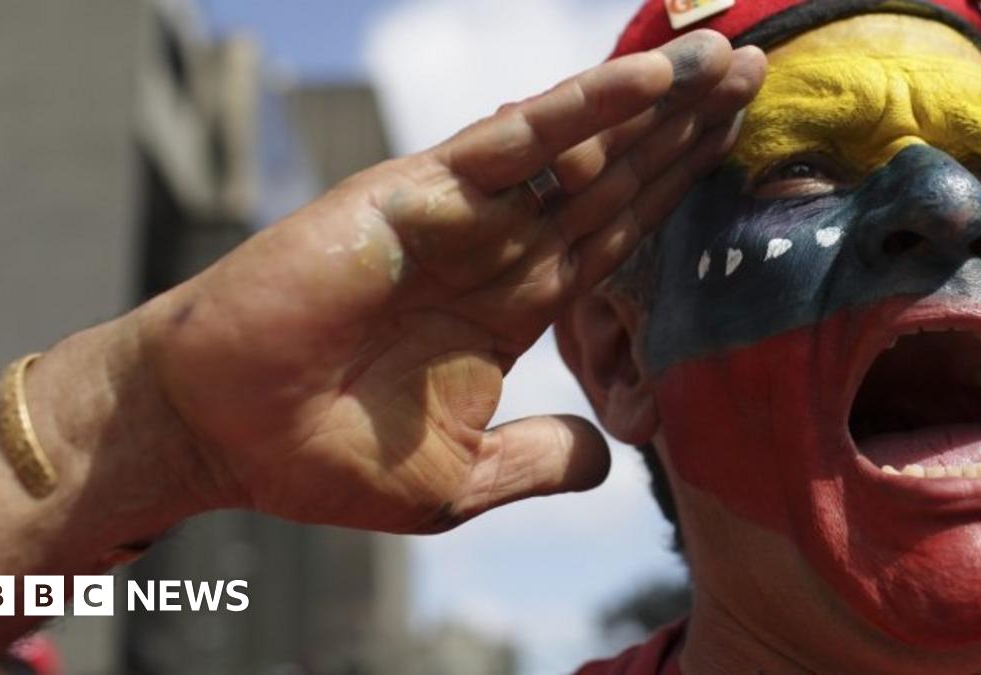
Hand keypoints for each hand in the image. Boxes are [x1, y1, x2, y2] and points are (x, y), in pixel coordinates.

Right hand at [140, 30, 765, 532]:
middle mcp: (497, 250)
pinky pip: (516, 142)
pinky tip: (648, 81)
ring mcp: (463, 216)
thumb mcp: (458, 482)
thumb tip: (608, 458)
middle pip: (617, 180)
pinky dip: (583, 110)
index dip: (677, 194)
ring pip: (581, 147)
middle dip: (688, 132)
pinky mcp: (420, 195)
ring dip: (657, 104)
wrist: (223, 431)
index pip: (616, 237)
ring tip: (728, 59)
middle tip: (757, 77)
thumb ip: (537, 461)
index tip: (736, 152)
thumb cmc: (325, 458)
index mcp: (511, 308)